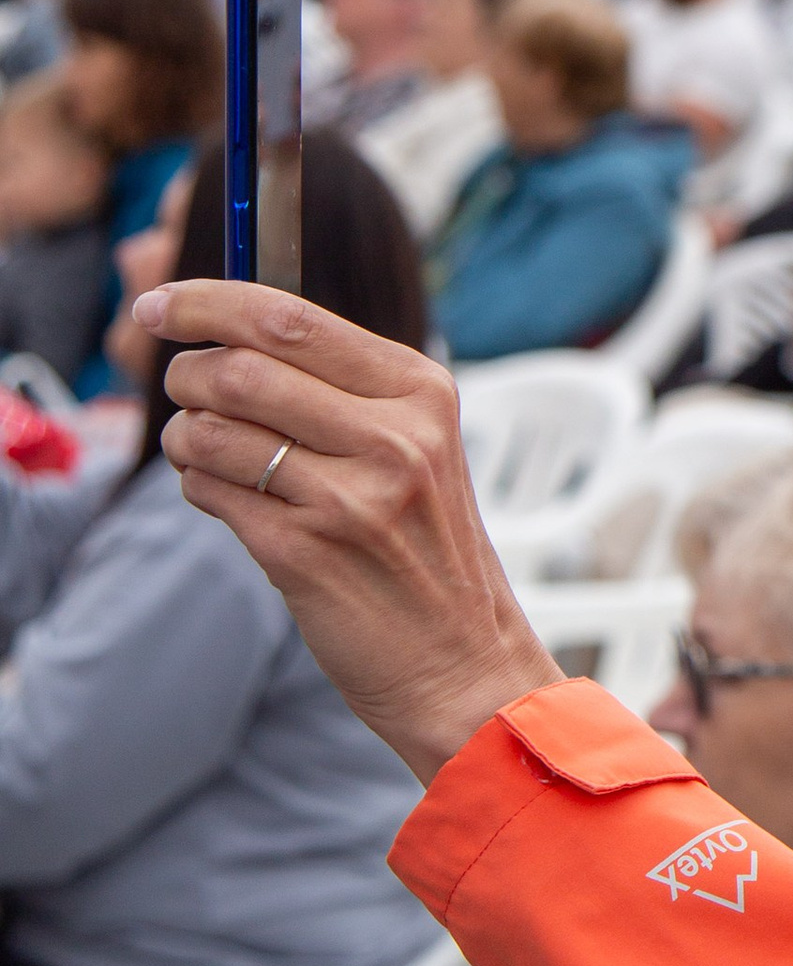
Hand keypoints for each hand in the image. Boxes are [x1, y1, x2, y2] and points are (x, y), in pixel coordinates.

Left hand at [137, 278, 560, 785]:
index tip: (157, 306)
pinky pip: (209, 490)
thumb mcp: (416, 447)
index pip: (289, 317)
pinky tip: (225, 497)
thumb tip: (226, 327)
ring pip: (211, 429)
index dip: (205, 302)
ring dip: (185, 436)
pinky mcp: (304, 552)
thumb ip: (339, 385)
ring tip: (206, 453)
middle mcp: (392, 438)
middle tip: (182, 392)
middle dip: (186, 374)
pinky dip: (197, 485)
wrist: (463, 663)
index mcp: (420, 392)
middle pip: (239, 368)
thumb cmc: (424, 547)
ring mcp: (349, 497)